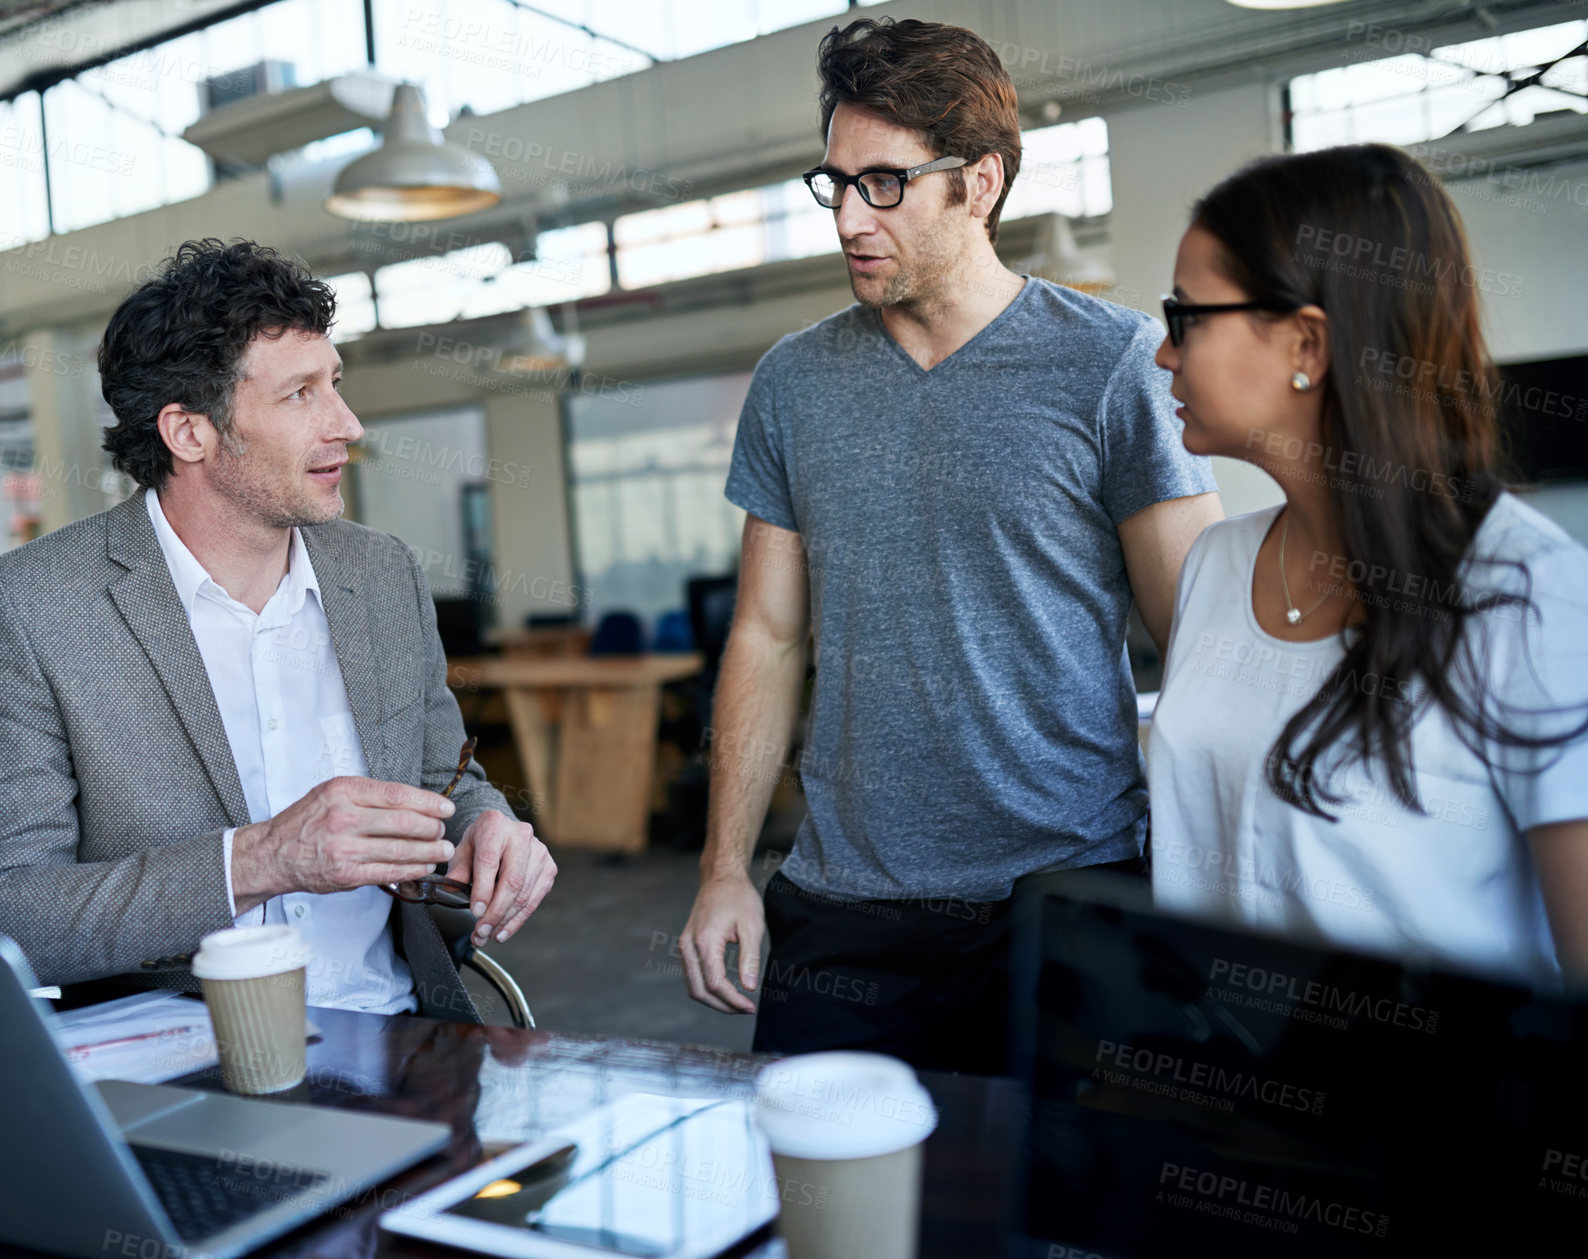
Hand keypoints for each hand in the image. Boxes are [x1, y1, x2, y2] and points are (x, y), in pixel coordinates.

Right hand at [232, 777, 455, 910]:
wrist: (274, 852)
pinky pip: (388, 872)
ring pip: (400, 850)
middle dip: (433, 829)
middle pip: (404, 823)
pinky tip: (424, 867)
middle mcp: (344, 818)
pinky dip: (412, 870)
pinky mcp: (346, 874)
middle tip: (444, 832)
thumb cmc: (308, 821)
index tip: (446, 808)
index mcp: (344, 791)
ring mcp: (345, 848)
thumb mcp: (333, 792)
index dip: (428, 802)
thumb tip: (415, 802)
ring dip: (429, 852)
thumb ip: (370, 795)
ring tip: (444, 851)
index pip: (398, 794)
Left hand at [446, 811, 555, 947]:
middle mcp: (522, 836)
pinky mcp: (549, 868)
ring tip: (487, 935)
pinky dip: (518, 920)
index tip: (475, 913)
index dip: (483, 890)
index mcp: (495, 826)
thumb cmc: (481, 841)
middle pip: (512, 882)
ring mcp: (539, 853)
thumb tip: (450, 887)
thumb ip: (457, 869)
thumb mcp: (462, 849)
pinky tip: (503, 931)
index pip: (490, 862)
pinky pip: (534, 900)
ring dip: (504, 921)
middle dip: (495, 913)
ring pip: (523, 895)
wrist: (503, 831)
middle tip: (481, 932)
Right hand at [680, 874, 763, 1013]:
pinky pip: (691, 975)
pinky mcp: (686, 945)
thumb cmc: (739, 897)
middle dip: (722, 1006)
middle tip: (745, 1009)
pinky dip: (706, 988)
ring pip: (692, 986)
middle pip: (699, 991)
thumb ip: (750, 958)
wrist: (721, 876)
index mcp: (705, 941)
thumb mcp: (752, 926)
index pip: (715, 983)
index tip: (751, 1007)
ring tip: (737, 1003)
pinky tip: (725, 989)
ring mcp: (684, 946)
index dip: (733, 1000)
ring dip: (713, 1000)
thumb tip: (749, 988)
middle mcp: (689, 946)